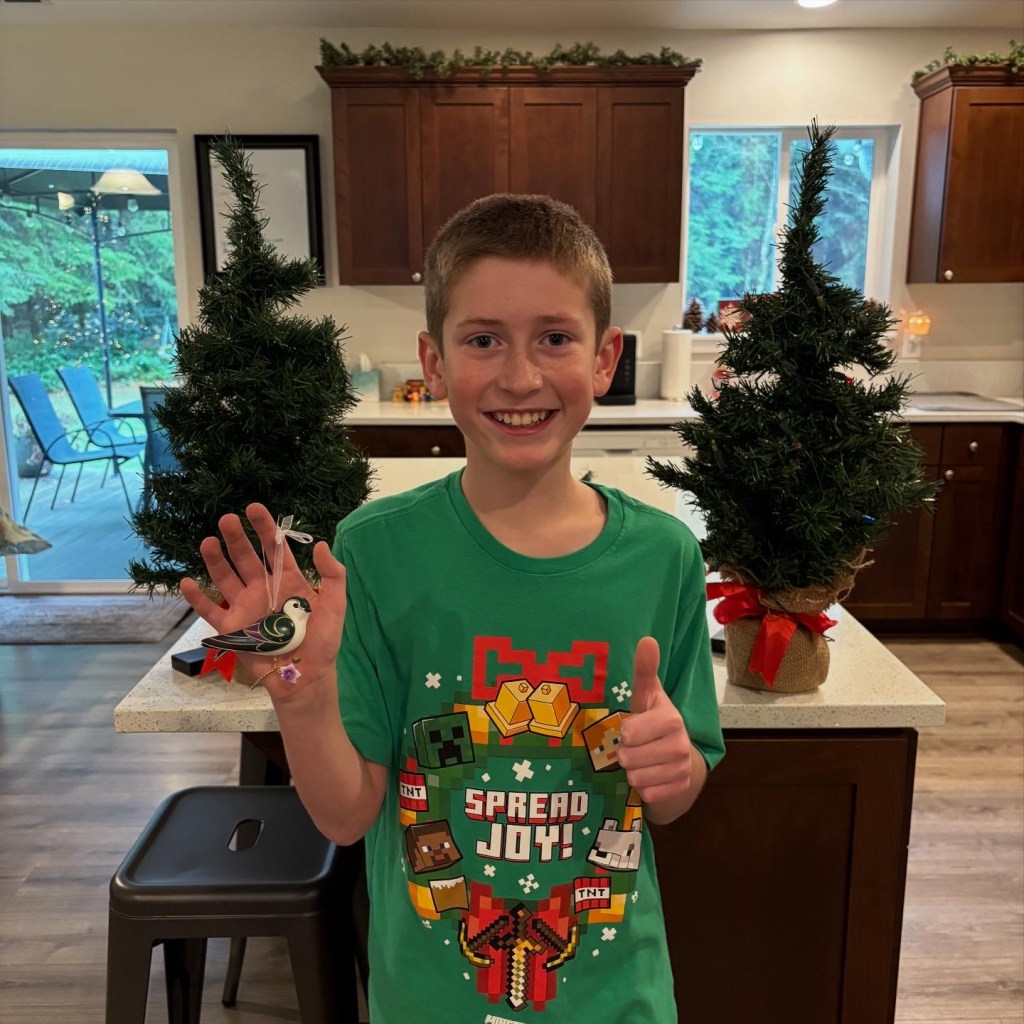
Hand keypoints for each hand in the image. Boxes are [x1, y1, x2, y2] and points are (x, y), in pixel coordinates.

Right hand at [179, 503, 346, 700]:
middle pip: (246, 558)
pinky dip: (197, 598)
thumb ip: (333, 575)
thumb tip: (320, 544)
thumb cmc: (323, 641)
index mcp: (288, 581)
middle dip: (237, 538)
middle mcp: (263, 589)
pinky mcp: (231, 628)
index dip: (265, 528)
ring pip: (226, 578)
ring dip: (216, 560)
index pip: (274, 549)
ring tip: (208, 541)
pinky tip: (187, 581)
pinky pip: (210, 610)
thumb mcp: (335, 605)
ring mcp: (245, 607)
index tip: (254, 508)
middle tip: (227, 519)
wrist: (306, 676)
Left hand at [617, 637, 693, 805]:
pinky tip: (652, 776)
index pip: (628, 733)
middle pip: (629, 758)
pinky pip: (647, 794)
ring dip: (633, 771)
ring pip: (636, 778)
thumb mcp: (647, 695)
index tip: (633, 728)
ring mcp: (683, 769)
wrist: (678, 757)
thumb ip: (644, 670)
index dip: (625, 732)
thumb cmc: (654, 721)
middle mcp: (681, 745)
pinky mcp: (680, 790)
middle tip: (636, 746)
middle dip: (626, 754)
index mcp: (671, 718)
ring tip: (643, 760)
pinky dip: (644, 788)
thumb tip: (647, 639)